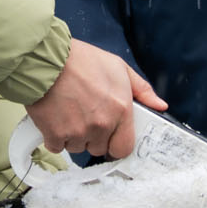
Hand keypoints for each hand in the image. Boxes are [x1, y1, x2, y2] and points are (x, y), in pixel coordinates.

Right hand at [23, 39, 166, 159]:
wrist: (46, 59)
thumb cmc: (81, 60)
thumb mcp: (119, 67)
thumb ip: (142, 89)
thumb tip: (160, 106)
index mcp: (120, 110)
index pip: (124, 147)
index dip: (117, 144)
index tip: (111, 138)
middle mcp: (101, 124)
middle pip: (99, 148)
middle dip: (93, 137)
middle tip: (85, 116)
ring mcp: (78, 131)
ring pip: (77, 147)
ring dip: (73, 136)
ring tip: (69, 112)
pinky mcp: (55, 134)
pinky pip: (57, 146)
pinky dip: (55, 136)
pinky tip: (55, 117)